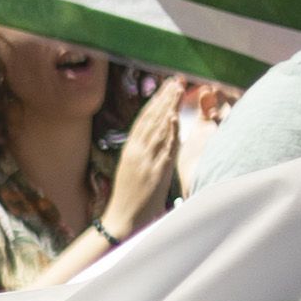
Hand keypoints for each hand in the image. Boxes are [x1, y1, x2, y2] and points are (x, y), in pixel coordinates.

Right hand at [101, 78, 191, 236]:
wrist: (122, 220)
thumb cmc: (129, 198)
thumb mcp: (133, 170)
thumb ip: (144, 152)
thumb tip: (160, 136)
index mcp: (130, 150)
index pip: (144, 119)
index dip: (156, 101)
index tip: (167, 86)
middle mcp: (136, 152)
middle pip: (151, 119)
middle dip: (164, 98)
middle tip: (176, 80)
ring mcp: (144, 161)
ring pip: (156, 129)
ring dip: (168, 108)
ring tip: (178, 90)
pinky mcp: (153, 172)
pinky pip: (162, 148)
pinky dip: (167, 132)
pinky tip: (173, 118)